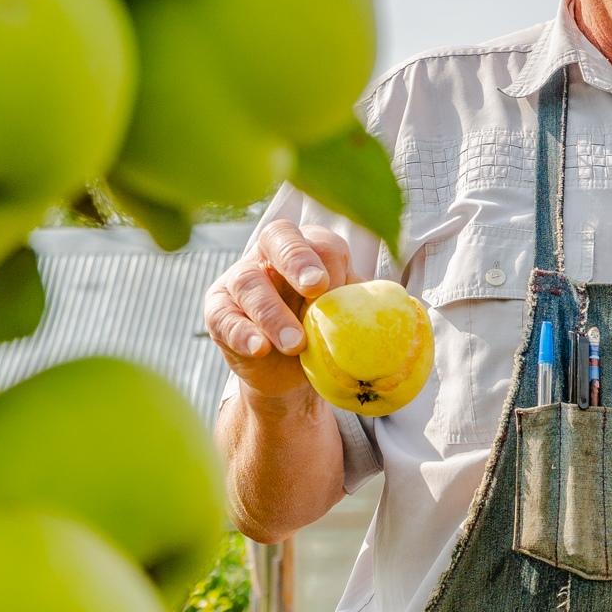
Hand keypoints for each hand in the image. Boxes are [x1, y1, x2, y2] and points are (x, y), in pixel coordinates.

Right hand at [204, 219, 361, 400]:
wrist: (291, 375)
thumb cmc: (325, 332)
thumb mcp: (346, 316)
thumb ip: (359, 303)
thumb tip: (393, 304)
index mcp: (309, 247)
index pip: (318, 239)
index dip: (326, 261)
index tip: (331, 288)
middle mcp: (270, 254)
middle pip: (277, 237)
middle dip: (297, 259)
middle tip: (315, 287)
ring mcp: (239, 279)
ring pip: (248, 281)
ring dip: (273, 313)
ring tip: (295, 343)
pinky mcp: (218, 310)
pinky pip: (224, 316)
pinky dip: (243, 332)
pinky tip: (260, 348)